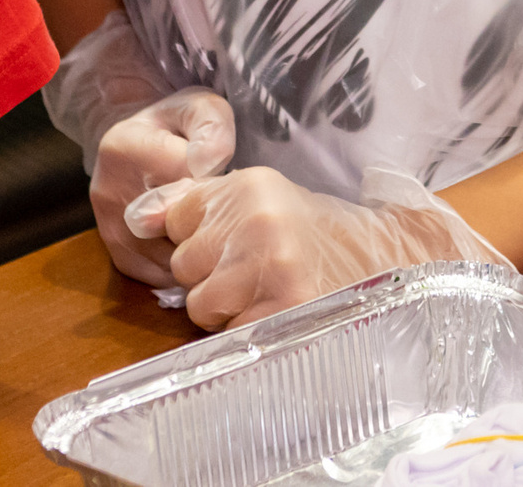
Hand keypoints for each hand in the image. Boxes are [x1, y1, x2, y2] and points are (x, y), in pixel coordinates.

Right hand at [90, 88, 236, 284]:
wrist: (141, 145)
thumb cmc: (177, 126)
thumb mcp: (199, 108)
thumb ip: (211, 127)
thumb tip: (209, 164)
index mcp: (126, 147)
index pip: (183, 177)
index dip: (215, 185)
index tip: (230, 184)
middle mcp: (109, 190)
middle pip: (173, 224)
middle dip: (208, 223)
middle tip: (230, 217)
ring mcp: (108, 226)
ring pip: (164, 257)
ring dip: (197, 252)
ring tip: (219, 235)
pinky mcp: (116, 254)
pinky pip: (156, 276)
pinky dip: (183, 269)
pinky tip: (201, 251)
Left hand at [127, 166, 504, 330]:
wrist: (388, 266)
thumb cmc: (315, 238)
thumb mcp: (259, 203)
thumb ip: (192, 206)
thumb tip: (133, 219)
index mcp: (251, 186)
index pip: (176, 219)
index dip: (202, 239)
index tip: (237, 242)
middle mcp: (258, 220)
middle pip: (183, 266)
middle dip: (212, 277)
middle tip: (259, 273)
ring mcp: (271, 267)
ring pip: (200, 305)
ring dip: (228, 310)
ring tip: (270, 294)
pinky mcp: (282, 311)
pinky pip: (230, 336)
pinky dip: (250, 334)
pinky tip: (280, 315)